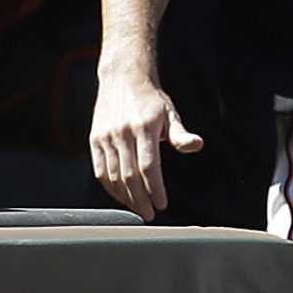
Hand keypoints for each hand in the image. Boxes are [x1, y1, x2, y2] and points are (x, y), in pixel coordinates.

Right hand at [90, 65, 201, 220]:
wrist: (123, 78)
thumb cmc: (151, 100)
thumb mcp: (170, 113)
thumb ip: (181, 134)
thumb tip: (198, 145)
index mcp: (144, 126)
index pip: (149, 166)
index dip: (155, 188)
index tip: (162, 204)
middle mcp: (123, 132)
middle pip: (130, 176)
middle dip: (141, 200)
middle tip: (150, 214)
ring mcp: (106, 137)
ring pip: (114, 177)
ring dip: (126, 198)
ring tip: (138, 208)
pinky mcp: (94, 141)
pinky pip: (101, 172)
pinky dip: (111, 188)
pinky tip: (122, 196)